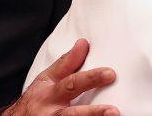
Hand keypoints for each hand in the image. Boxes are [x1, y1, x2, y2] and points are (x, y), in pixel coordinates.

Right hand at [4, 39, 118, 115]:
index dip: (91, 79)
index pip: (71, 84)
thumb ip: (67, 63)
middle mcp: (50, 113)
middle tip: (114, 111)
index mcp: (49, 94)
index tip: (110, 74)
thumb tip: (84, 43)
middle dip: (93, 113)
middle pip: (73, 114)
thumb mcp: (47, 79)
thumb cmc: (37, 98)